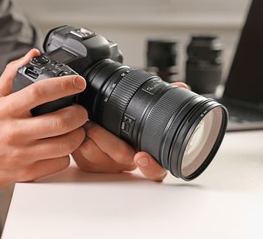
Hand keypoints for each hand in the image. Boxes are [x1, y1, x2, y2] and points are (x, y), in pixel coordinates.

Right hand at [0, 49, 87, 190]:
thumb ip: (14, 73)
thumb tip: (33, 54)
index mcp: (6, 109)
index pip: (39, 92)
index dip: (64, 85)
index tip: (78, 82)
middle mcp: (14, 131)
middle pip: (60, 121)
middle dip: (80, 114)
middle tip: (81, 111)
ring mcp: (22, 154)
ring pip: (65, 144)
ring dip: (78, 135)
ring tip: (76, 129)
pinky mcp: (28, 172)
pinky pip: (60, 162)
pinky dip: (67, 154)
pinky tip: (61, 147)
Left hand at [71, 81, 188, 181]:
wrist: (99, 137)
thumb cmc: (125, 129)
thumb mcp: (145, 118)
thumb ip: (165, 103)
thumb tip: (182, 89)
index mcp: (146, 157)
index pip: (156, 172)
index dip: (151, 166)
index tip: (141, 156)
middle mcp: (127, 165)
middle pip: (121, 157)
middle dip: (107, 137)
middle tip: (95, 124)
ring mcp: (107, 166)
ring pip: (98, 154)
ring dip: (92, 133)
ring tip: (89, 121)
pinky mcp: (88, 165)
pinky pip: (82, 153)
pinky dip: (80, 137)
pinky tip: (82, 129)